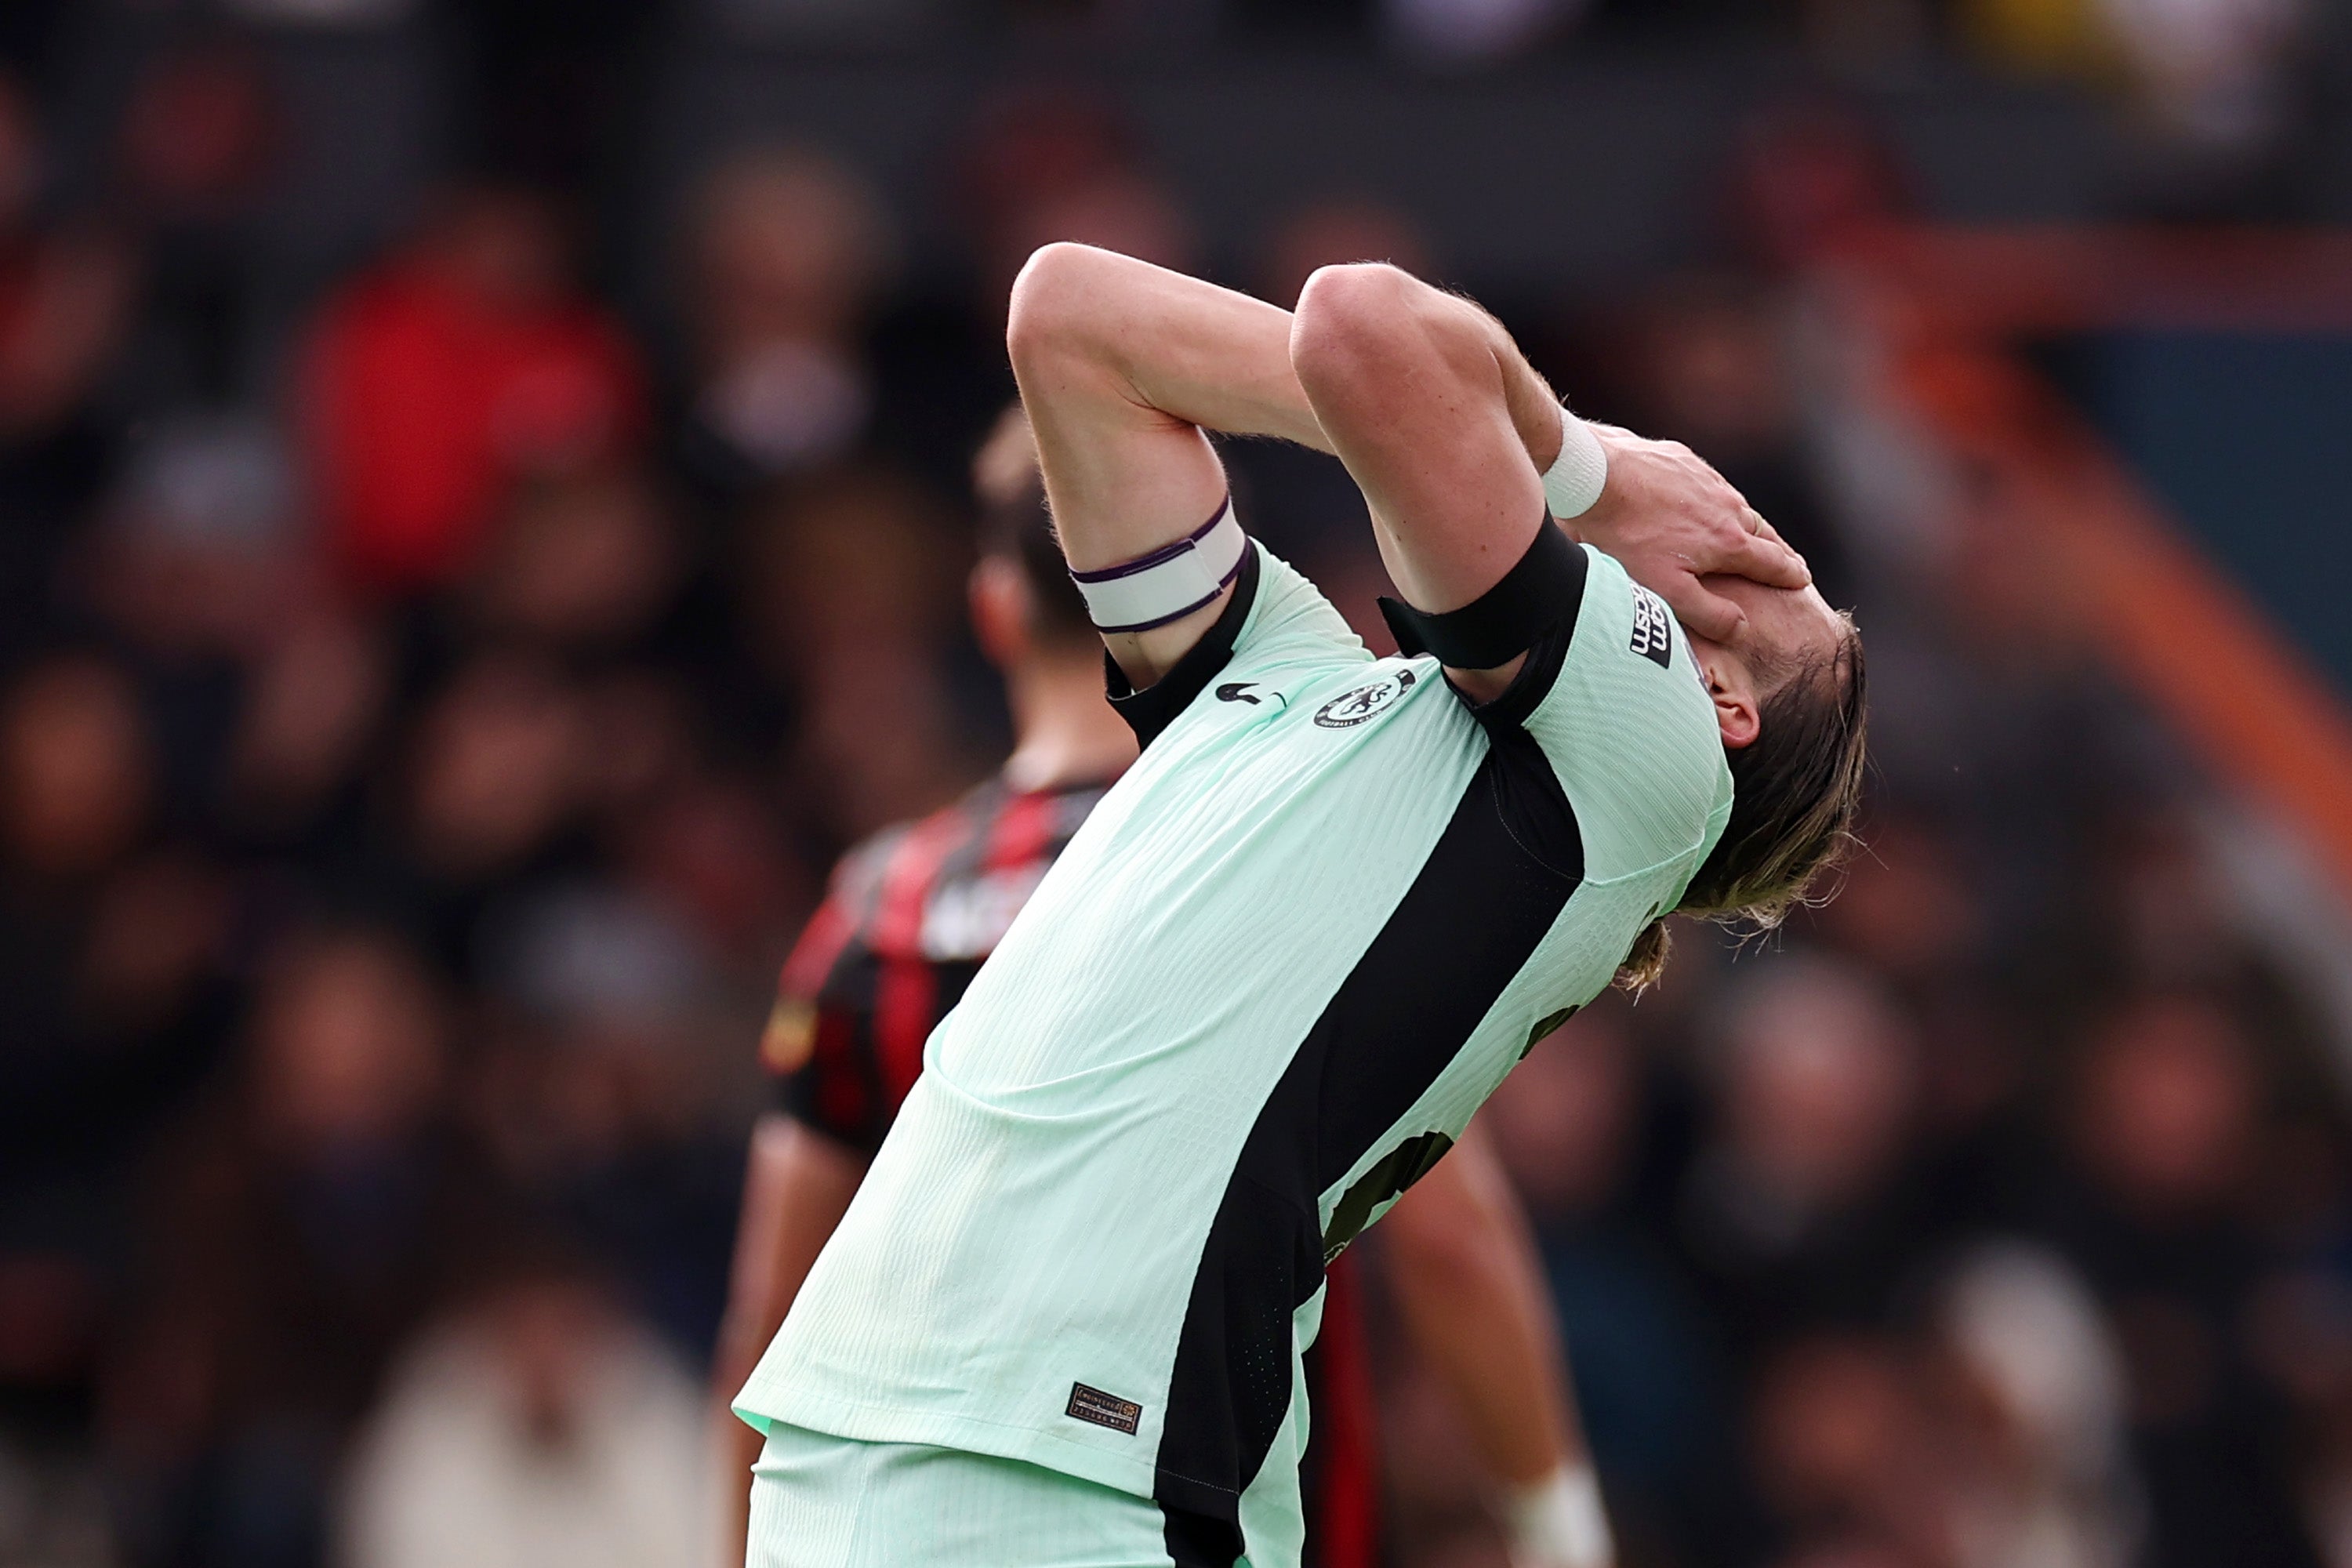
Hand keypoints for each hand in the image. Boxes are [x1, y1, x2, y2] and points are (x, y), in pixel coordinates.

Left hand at [1566, 425, 1810, 641]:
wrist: (1596, 477)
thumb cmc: (1629, 537)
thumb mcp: (1667, 589)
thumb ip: (1708, 613)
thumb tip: (1742, 627)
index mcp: (1728, 540)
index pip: (1770, 562)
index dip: (1789, 575)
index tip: (1803, 581)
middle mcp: (1727, 505)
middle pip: (1762, 532)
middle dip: (1779, 549)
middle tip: (1792, 561)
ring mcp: (1705, 479)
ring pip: (1737, 505)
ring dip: (1750, 523)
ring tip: (1755, 535)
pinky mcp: (1682, 460)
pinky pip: (1708, 483)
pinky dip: (1716, 498)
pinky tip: (1708, 502)